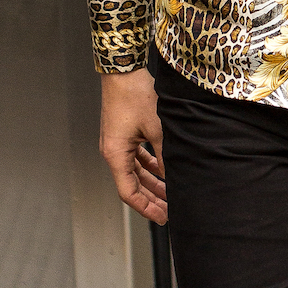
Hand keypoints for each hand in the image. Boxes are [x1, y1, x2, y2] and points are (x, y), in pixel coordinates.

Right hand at [100, 69, 166, 222]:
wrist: (124, 70)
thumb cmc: (134, 94)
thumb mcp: (157, 129)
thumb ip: (165, 156)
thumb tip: (174, 175)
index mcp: (115, 154)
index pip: (128, 192)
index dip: (145, 208)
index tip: (162, 217)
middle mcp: (112, 151)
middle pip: (132, 184)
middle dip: (151, 199)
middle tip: (169, 210)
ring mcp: (117, 142)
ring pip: (135, 171)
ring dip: (152, 182)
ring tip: (170, 193)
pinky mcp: (124, 133)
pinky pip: (136, 157)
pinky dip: (150, 166)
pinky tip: (164, 169)